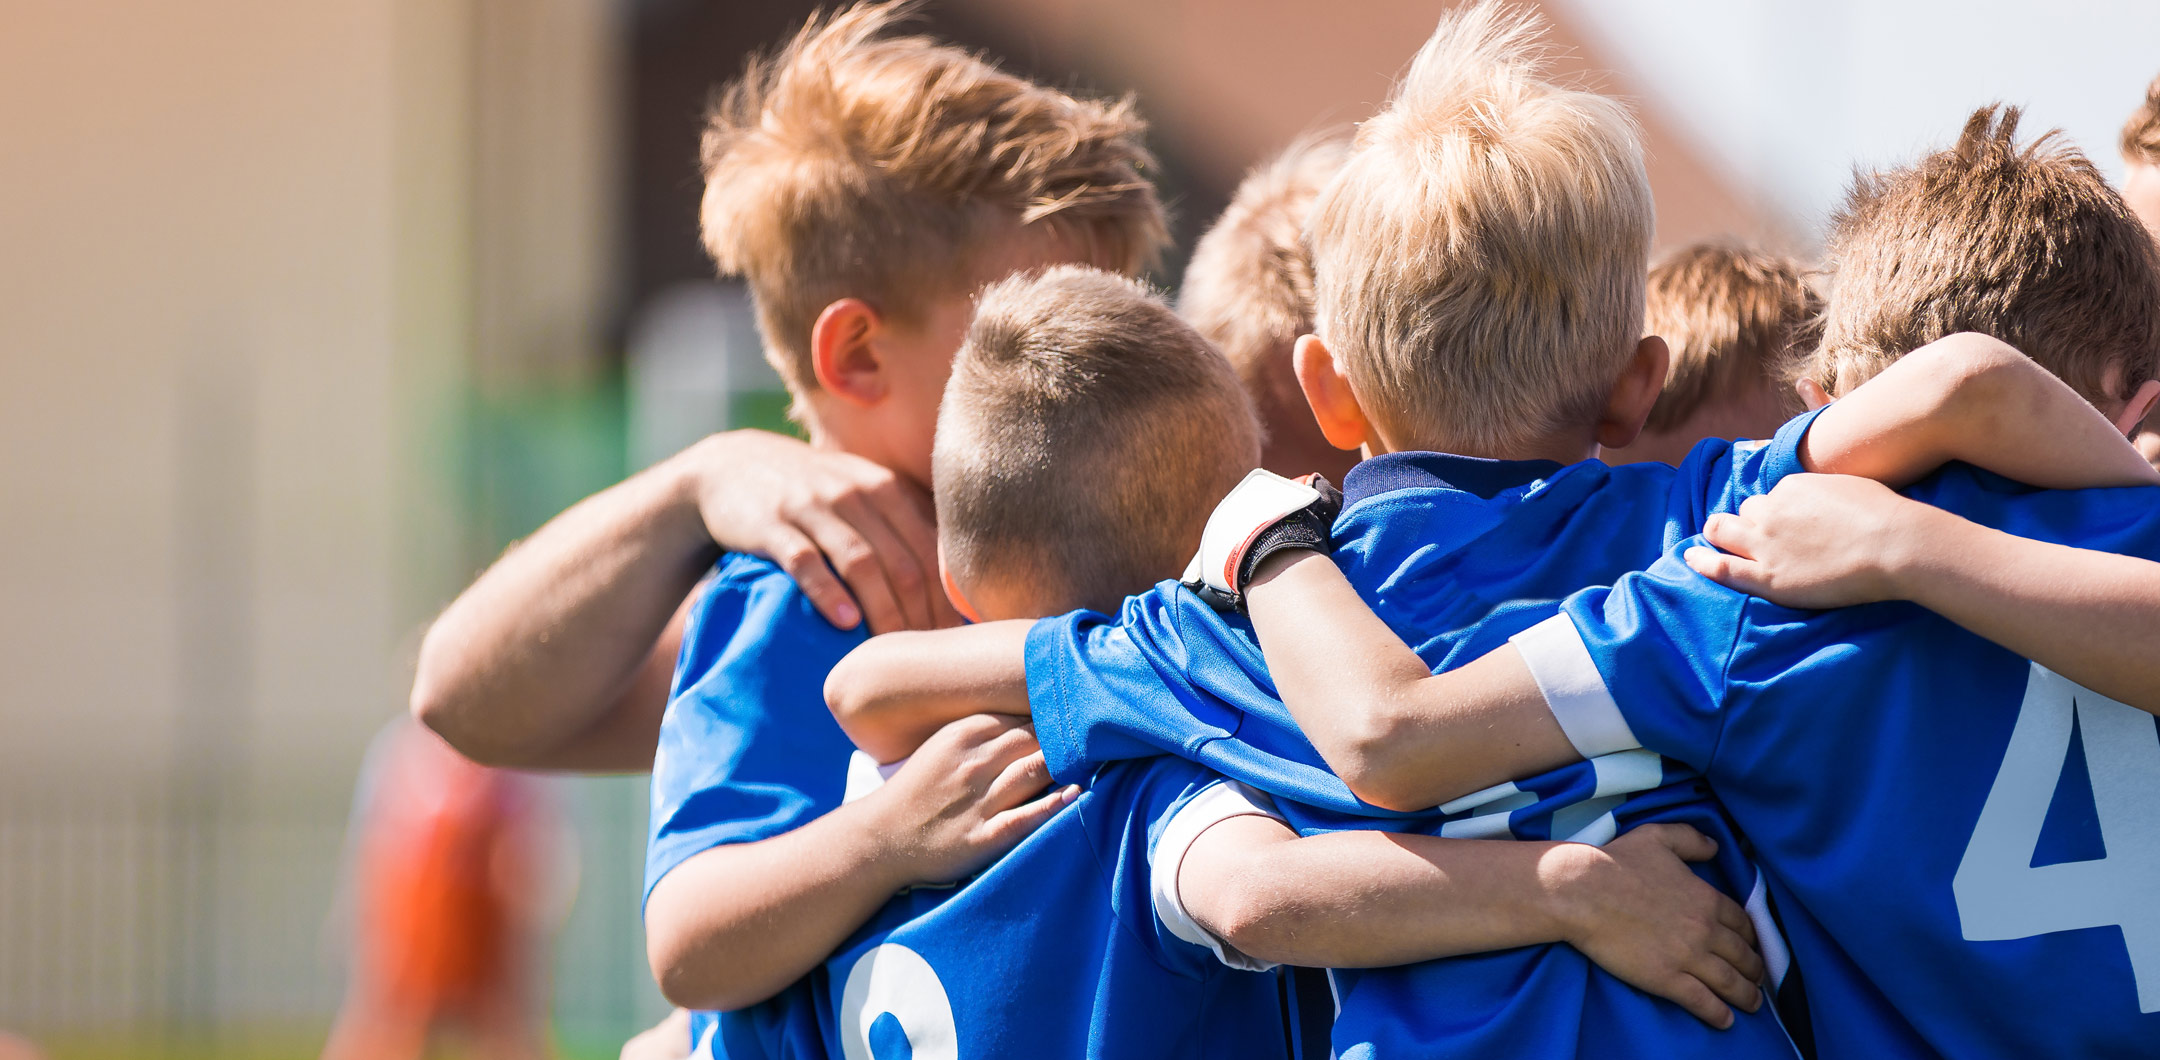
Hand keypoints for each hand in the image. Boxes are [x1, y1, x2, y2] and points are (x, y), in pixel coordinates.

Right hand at [680, 430, 960, 633]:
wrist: (731, 467)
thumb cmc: (810, 493)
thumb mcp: (859, 493)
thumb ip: (901, 525)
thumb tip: (949, 585)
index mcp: (884, 488)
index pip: (929, 550)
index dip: (943, 600)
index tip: (949, 641)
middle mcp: (854, 493)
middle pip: (902, 562)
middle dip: (918, 615)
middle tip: (924, 659)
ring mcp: (812, 507)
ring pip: (861, 563)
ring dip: (882, 611)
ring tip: (891, 653)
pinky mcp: (772, 524)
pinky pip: (805, 561)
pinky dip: (828, 593)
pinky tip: (844, 623)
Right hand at [861, 714, 1076, 884]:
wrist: (881, 838)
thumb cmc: (918, 789)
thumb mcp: (944, 745)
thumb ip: (985, 729)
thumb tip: (1034, 714)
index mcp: (963, 733)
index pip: (1023, 714)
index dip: (1055, 714)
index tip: (1082, 712)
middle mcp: (973, 762)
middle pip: (1036, 738)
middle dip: (1068, 736)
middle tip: (1100, 735)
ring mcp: (979, 799)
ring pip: (1035, 770)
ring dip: (1069, 763)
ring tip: (1097, 759)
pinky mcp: (983, 836)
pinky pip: (1026, 815)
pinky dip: (1054, 804)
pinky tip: (1077, 794)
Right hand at [1552, 824, 1764, 1028]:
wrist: (1582, 891)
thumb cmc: (1616, 862)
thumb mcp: (1658, 837)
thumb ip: (1691, 840)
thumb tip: (1715, 846)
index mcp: (1706, 898)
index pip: (1743, 924)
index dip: (1752, 938)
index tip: (1753, 947)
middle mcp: (1705, 930)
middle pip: (1743, 956)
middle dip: (1755, 970)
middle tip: (1758, 979)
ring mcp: (1688, 957)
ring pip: (1730, 983)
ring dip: (1746, 996)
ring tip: (1752, 1004)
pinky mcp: (1666, 979)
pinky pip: (1702, 1001)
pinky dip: (1719, 1014)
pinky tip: (1726, 1020)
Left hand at [1684, 473, 1936, 608]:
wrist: (1894, 544)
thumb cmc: (1885, 514)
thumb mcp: (1849, 486)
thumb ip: (1823, 491)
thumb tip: (1821, 498)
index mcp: (1791, 487)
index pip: (1773, 497)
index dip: (1778, 511)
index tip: (1789, 522)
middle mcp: (1771, 511)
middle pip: (1746, 512)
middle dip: (1748, 521)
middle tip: (1754, 534)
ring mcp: (1766, 543)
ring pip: (1725, 531)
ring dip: (1721, 534)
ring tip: (1717, 542)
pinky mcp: (1768, 576)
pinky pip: (1721, 566)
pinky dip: (1701, 560)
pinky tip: (1690, 559)